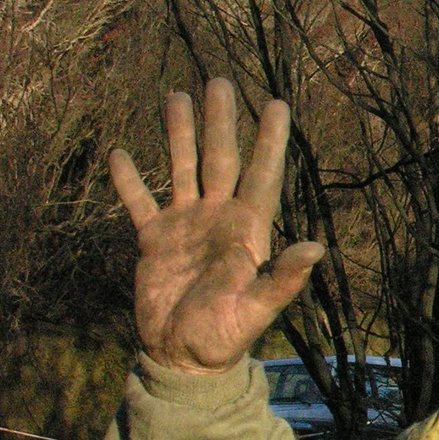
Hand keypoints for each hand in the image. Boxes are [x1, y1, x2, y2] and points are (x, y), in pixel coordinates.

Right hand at [108, 78, 324, 374]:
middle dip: (221, 121)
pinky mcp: (153, 240)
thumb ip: (283, 278)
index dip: (270, 141)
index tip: (278, 103)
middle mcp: (217, 218)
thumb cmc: (225, 336)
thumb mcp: (257, 309)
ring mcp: (184, 225)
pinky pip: (139, 201)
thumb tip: (318, 248)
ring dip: (179, 134)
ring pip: (181, 168)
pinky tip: (120, 152)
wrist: (182, 358)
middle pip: (220, 159)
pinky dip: (128, 179)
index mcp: (247, 230)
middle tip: (220, 81)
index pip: (262, 175)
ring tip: (176, 95)